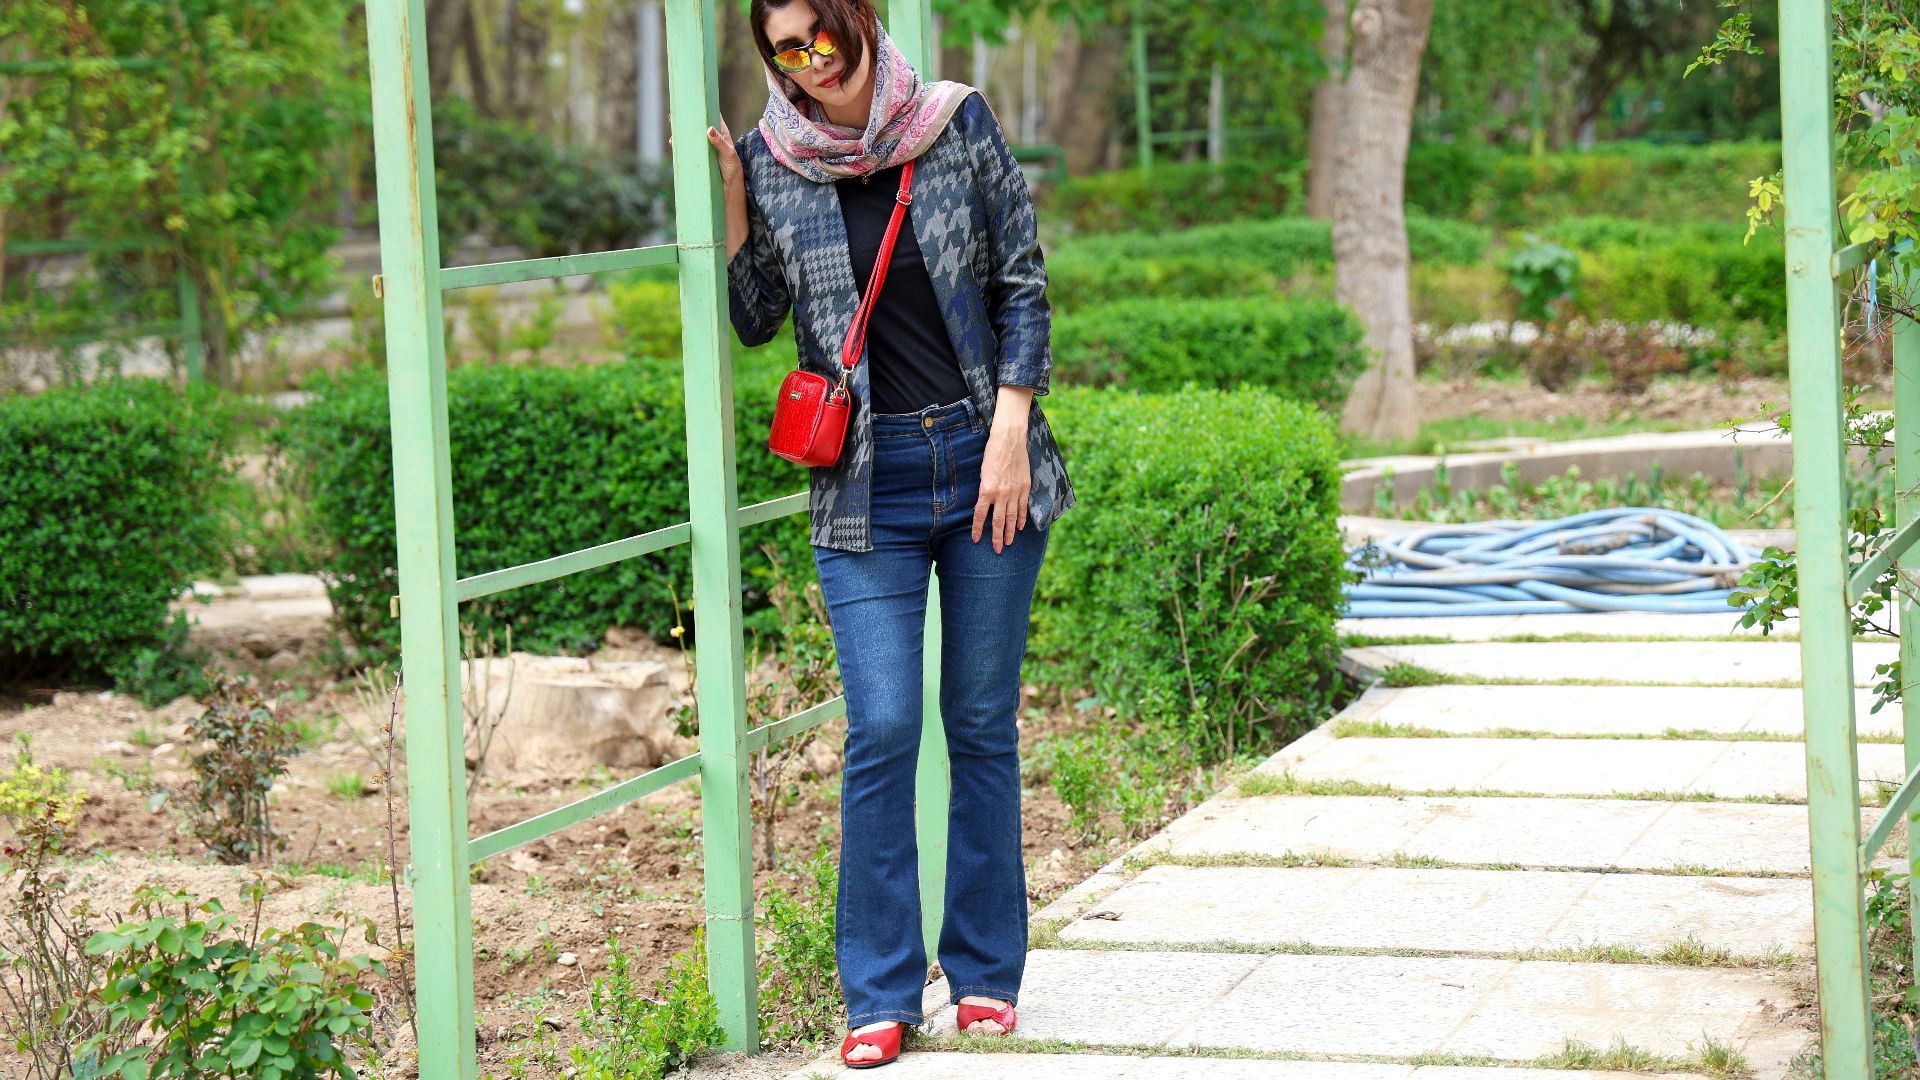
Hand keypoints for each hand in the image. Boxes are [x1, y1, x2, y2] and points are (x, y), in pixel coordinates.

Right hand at [667, 114, 743, 191]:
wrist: (730, 186)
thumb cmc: (733, 168)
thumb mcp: (728, 153)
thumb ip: (719, 142)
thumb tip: (709, 129)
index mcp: (721, 132)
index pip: (711, 116)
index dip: (702, 108)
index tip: (691, 102)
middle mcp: (711, 138)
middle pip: (697, 125)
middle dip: (686, 120)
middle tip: (673, 116)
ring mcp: (704, 147)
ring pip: (691, 137)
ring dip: (681, 132)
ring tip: (672, 129)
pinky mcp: (699, 157)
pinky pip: (688, 149)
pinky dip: (680, 145)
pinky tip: (673, 144)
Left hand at [973, 417, 1030, 553]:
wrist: (1009, 439)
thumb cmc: (992, 452)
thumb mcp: (982, 472)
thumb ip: (984, 490)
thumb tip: (983, 504)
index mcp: (987, 490)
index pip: (980, 515)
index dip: (978, 529)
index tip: (976, 540)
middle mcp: (1001, 494)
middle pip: (998, 521)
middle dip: (996, 537)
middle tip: (997, 550)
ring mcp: (1014, 491)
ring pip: (1012, 517)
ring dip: (1010, 532)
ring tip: (1008, 543)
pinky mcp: (1025, 487)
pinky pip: (1023, 507)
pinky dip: (1022, 518)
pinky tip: (1020, 527)